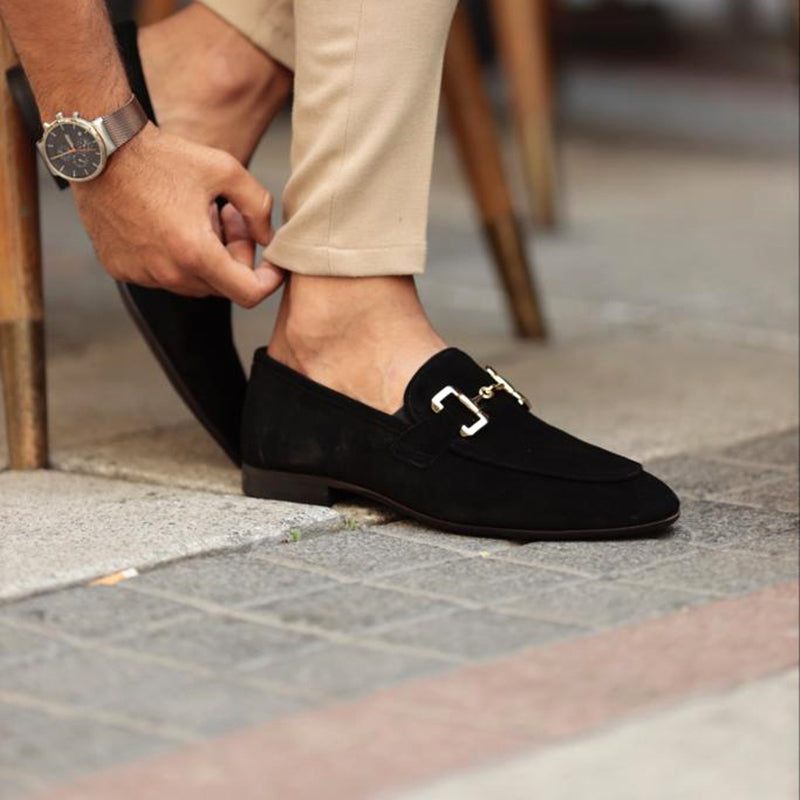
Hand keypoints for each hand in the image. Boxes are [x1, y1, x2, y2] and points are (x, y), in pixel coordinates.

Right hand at [72, 123, 283, 306]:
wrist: (100, 149)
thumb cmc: (163, 157)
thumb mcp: (225, 170)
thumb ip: (259, 207)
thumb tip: (268, 238)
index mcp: (196, 254)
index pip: (248, 294)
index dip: (269, 281)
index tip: (272, 263)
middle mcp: (167, 273)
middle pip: (222, 286)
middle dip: (236, 257)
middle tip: (232, 217)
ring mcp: (141, 275)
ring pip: (193, 282)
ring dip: (206, 257)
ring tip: (200, 215)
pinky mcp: (120, 269)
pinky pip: (161, 275)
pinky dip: (175, 257)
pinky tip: (171, 223)